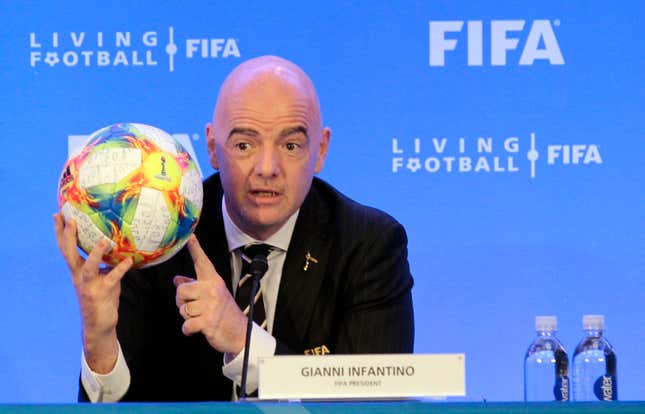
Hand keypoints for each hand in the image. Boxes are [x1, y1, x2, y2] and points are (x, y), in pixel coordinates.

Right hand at [54, 213, 132, 372]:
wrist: (99, 325)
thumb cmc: (102, 297)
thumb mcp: (101, 277)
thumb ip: (105, 263)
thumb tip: (118, 244)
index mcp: (77, 271)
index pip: (65, 248)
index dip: (60, 232)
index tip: (58, 215)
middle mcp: (79, 277)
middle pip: (69, 254)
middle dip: (68, 237)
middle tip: (71, 220)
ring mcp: (89, 285)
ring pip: (88, 267)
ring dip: (96, 254)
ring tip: (104, 241)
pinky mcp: (101, 294)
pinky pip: (112, 279)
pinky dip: (120, 269)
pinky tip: (129, 261)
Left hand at [174, 235, 246, 354]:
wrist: (240, 333)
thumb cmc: (224, 312)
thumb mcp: (212, 295)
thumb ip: (193, 286)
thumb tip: (177, 279)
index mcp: (214, 281)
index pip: (202, 262)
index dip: (195, 248)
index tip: (190, 236)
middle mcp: (213, 290)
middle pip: (181, 290)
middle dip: (182, 301)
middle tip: (195, 307)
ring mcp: (211, 305)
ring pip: (183, 309)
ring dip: (188, 317)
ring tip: (201, 317)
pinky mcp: (208, 321)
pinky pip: (186, 325)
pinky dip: (189, 330)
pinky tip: (198, 328)